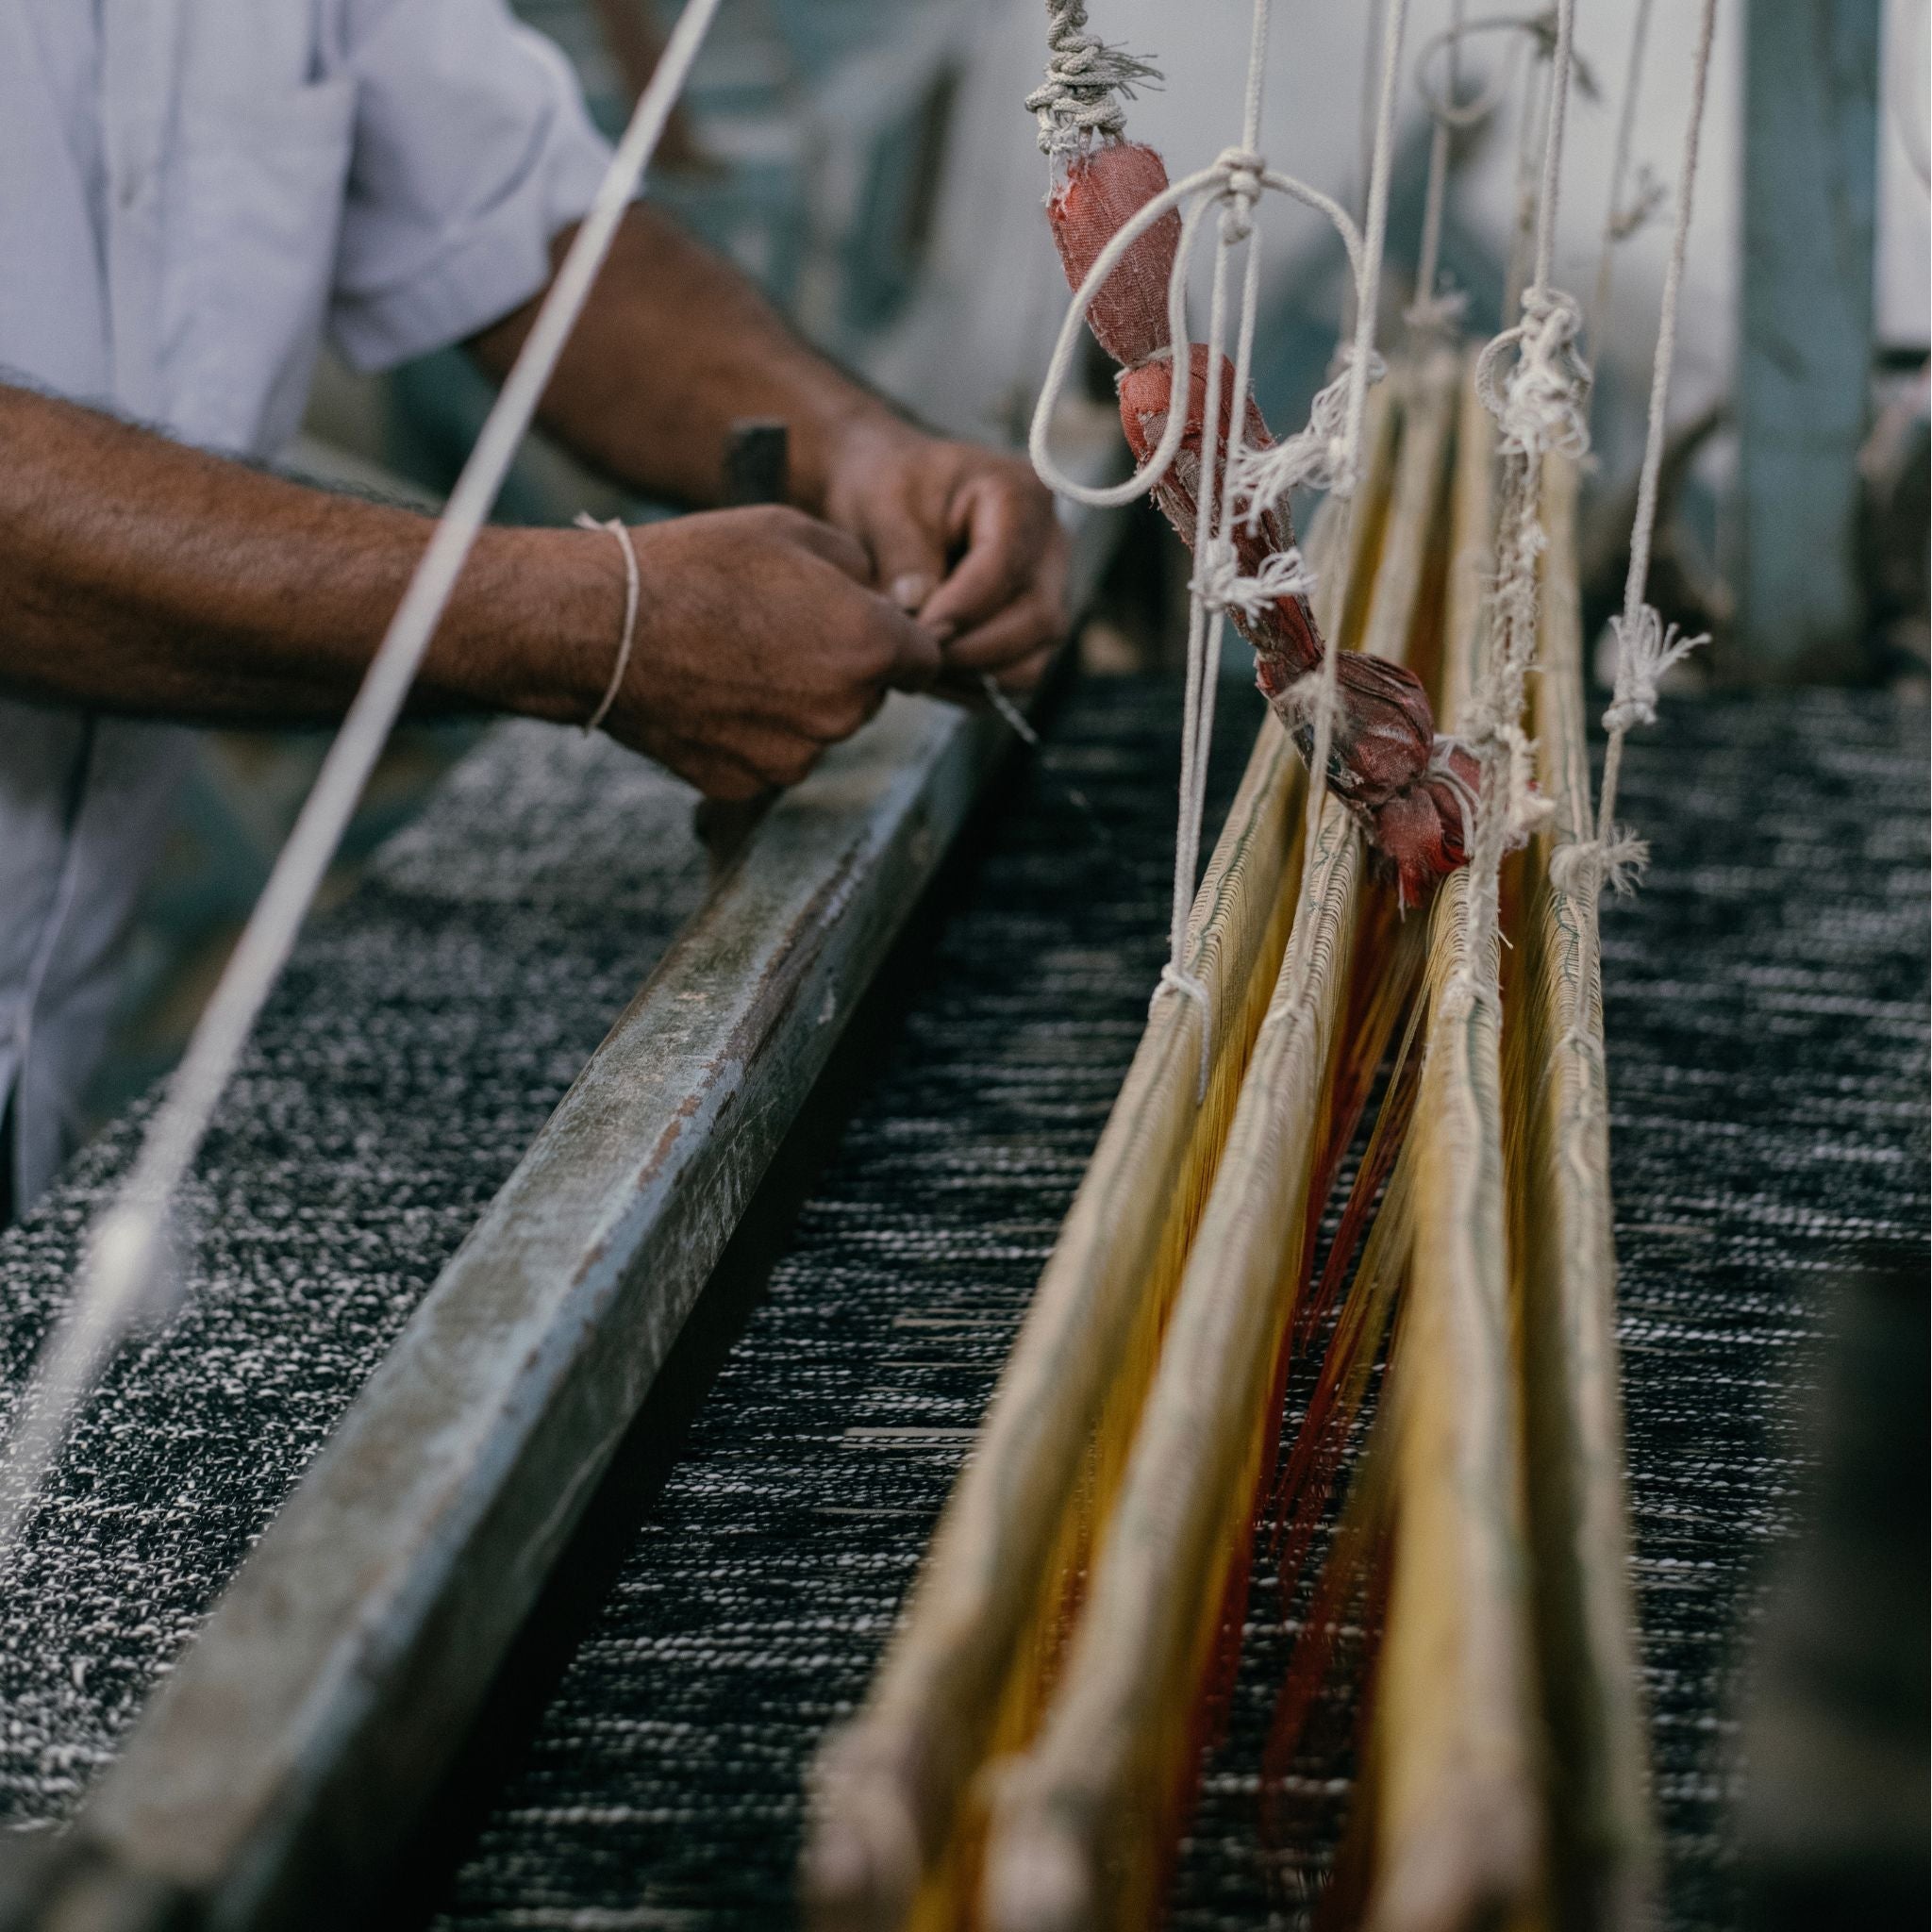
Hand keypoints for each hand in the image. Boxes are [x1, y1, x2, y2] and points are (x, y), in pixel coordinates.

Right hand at [587, 506, 943, 800]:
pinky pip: (770, 758)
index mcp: (870, 646)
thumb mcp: (793, 530)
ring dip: (798, 704)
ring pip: (819, 730)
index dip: (900, 640)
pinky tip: (714, 693)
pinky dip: (752, 734)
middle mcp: (843, 712)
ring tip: (738, 660)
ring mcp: (795, 756)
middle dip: (843, 669)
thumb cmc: (696, 567)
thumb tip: (877, 592)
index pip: (926, 660)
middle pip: (869, 696)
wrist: (604, 628)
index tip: (872, 630)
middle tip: (782, 633)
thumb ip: (858, 566)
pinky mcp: (748, 785)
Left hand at [818, 419, 1068, 698]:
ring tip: (917, 665)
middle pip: (1036, 620)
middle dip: (969, 649)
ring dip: (973, 675)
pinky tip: (931, 671)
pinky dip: (975, 685)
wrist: (886, 500)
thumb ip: (902, 556)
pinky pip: (1019, 677)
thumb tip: (919, 611)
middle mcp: (1051, 545)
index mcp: (1021, 495)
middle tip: (911, 657)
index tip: (910, 630)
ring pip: (1035, 660)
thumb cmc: (886, 489)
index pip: (1005, 567)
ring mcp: (1050, 591)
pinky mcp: (1033, 630)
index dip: (959, 609)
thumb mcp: (882, 505)